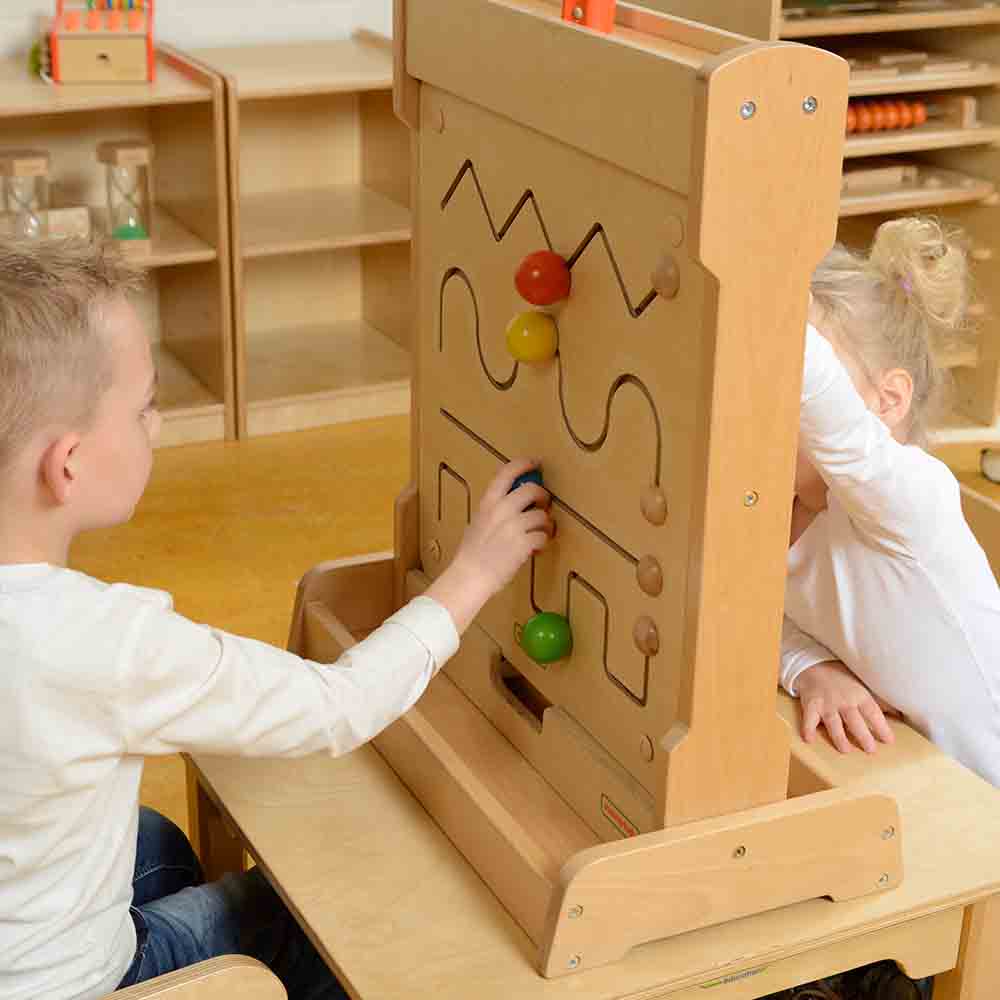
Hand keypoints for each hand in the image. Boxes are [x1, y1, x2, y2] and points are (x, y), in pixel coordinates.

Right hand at [425, 459, 552, 632]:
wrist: (470, 576)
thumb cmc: (472, 553)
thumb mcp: (478, 522)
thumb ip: (495, 510)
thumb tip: (515, 501)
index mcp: (488, 503)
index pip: (506, 473)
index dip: (524, 464)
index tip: (535, 463)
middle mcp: (501, 510)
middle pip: (532, 489)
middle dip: (543, 496)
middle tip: (544, 503)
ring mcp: (513, 527)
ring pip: (542, 515)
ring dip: (546, 524)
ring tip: (540, 533)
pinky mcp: (523, 544)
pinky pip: (544, 536)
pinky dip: (543, 542)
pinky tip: (537, 548)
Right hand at [796, 660, 894, 753]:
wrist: (814, 666)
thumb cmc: (842, 679)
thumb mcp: (863, 686)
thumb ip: (880, 701)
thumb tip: (900, 714)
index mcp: (860, 695)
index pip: (873, 712)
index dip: (881, 727)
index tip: (889, 740)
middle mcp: (844, 701)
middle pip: (854, 720)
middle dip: (863, 735)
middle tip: (870, 750)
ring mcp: (826, 704)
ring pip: (833, 722)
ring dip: (839, 736)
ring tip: (845, 750)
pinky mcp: (811, 705)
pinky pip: (809, 718)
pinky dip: (808, 729)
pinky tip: (809, 739)